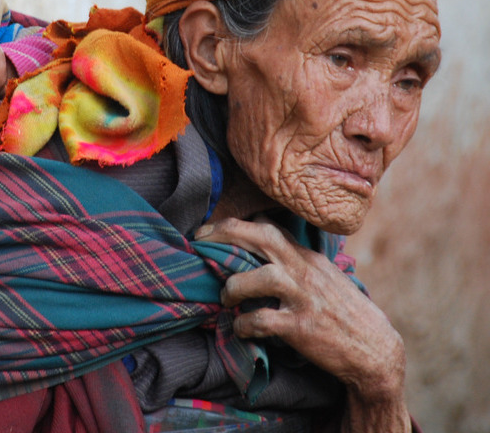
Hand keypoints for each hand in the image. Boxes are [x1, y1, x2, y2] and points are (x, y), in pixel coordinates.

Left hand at [197, 216, 410, 432]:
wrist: (375, 350)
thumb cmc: (343, 311)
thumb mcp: (322, 275)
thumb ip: (295, 259)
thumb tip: (262, 243)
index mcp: (307, 256)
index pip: (269, 226)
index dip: (235, 223)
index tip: (210, 228)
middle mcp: (304, 270)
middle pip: (262, 237)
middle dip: (225, 232)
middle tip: (199, 241)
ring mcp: (303, 298)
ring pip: (260, 276)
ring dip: (233, 285)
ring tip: (225, 297)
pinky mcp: (301, 328)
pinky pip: (262, 320)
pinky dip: (243, 324)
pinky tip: (239, 329)